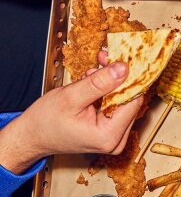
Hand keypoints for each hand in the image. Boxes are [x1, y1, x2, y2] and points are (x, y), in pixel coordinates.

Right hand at [0, 64, 140, 174]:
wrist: (31, 136)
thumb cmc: (45, 123)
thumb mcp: (71, 97)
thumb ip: (99, 83)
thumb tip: (123, 69)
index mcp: (108, 135)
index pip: (134, 100)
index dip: (131, 76)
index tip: (126, 57)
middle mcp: (115, 139)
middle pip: (129, 99)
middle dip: (117, 76)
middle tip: (105, 58)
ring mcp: (113, 136)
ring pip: (121, 99)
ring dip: (109, 82)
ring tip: (91, 72)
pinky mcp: (108, 129)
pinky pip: (113, 104)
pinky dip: (104, 90)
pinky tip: (91, 83)